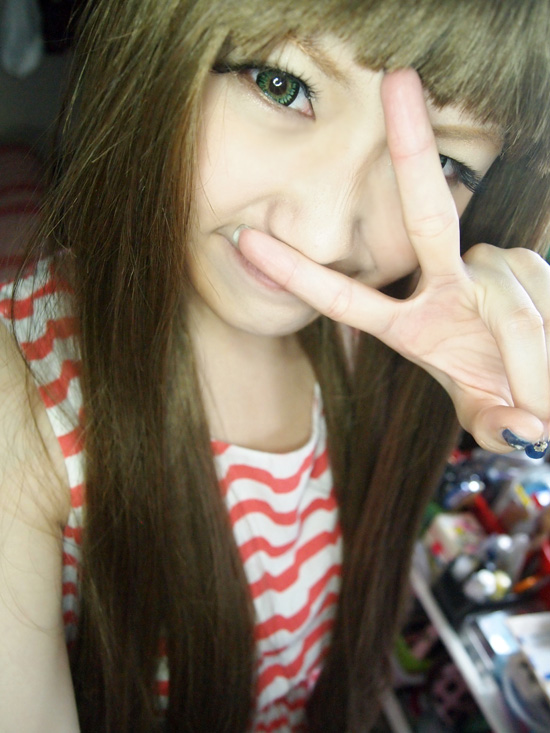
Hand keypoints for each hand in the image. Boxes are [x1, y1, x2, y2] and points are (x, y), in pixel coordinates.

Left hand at [237, 69, 549, 455]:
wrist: (548, 392)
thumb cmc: (508, 401)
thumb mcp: (489, 417)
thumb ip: (494, 425)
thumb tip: (523, 428)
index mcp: (411, 329)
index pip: (346, 298)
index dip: (298, 274)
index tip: (246, 242)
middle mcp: (445, 287)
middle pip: (425, 214)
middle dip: (411, 147)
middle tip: (399, 78)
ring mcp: (488, 271)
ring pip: (507, 290)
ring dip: (529, 350)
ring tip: (540, 392)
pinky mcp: (529, 264)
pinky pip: (538, 286)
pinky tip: (549, 353)